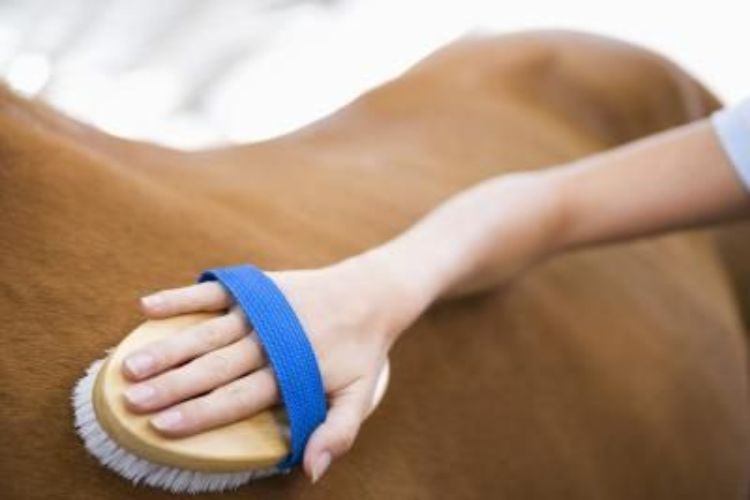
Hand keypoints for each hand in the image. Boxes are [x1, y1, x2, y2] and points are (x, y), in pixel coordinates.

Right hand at [120, 255, 425, 482]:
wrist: (371, 293)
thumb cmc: (361, 351)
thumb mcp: (360, 395)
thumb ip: (337, 432)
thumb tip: (311, 471)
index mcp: (291, 369)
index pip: (237, 397)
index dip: (199, 413)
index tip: (162, 426)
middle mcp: (271, 339)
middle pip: (214, 367)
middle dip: (171, 385)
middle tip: (132, 399)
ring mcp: (261, 309)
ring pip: (207, 332)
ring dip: (167, 348)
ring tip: (130, 365)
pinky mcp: (257, 286)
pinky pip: (215, 292)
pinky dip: (181, 298)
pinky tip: (148, 305)